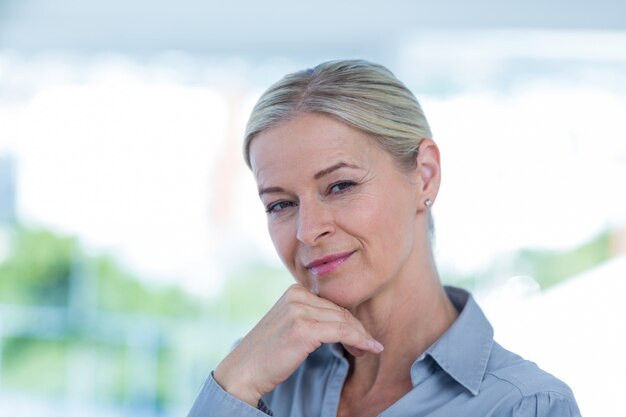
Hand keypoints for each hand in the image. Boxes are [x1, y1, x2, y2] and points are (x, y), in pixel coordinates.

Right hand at [213, 284, 383, 406]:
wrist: (243, 371)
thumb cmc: (267, 353)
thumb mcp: (288, 324)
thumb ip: (310, 316)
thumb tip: (342, 322)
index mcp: (294, 291)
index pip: (333, 304)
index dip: (351, 320)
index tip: (362, 336)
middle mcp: (297, 296)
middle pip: (341, 311)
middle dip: (358, 329)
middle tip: (369, 346)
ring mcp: (299, 311)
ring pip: (344, 320)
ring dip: (362, 336)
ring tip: (369, 350)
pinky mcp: (303, 329)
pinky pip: (342, 331)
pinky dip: (360, 340)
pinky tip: (369, 348)